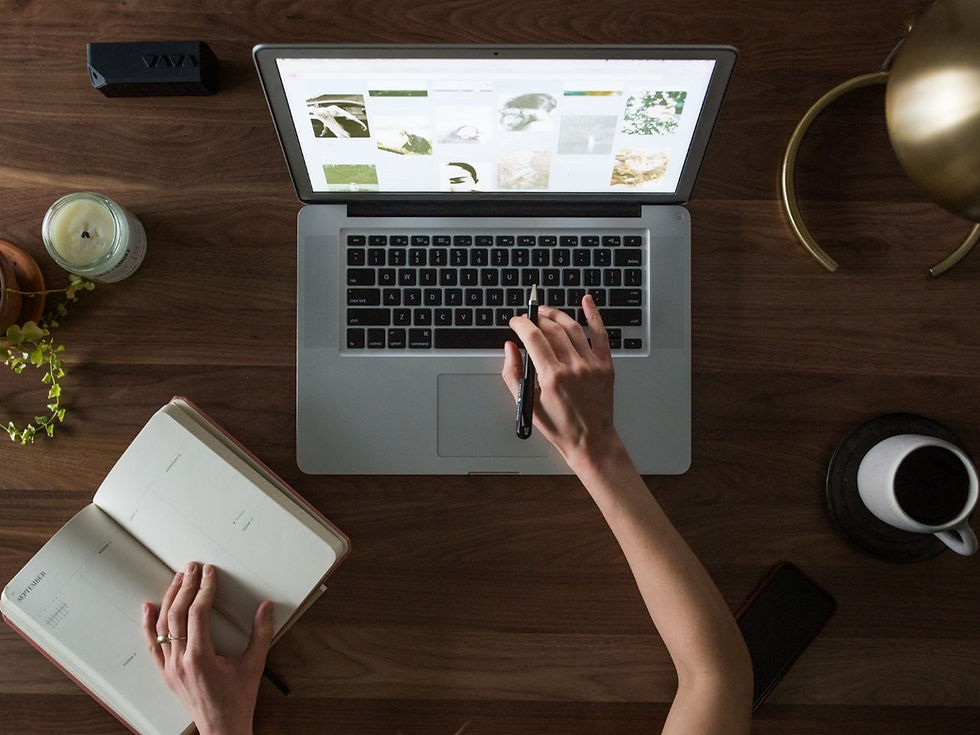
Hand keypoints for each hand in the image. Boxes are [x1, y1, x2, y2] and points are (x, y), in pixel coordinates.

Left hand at [142, 562, 273, 734]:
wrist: (221, 729)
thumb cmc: (237, 700)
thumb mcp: (254, 665)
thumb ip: (261, 634)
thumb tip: (266, 606)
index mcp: (201, 658)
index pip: (198, 613)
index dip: (204, 589)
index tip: (210, 573)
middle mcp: (180, 661)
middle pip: (177, 615)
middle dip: (185, 587)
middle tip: (192, 568)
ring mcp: (170, 668)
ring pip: (162, 627)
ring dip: (169, 599)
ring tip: (177, 579)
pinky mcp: (166, 673)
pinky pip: (152, 645)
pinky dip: (148, 624)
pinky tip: (148, 607)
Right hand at [503, 295, 621, 469]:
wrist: (591, 440)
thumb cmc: (559, 426)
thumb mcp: (527, 403)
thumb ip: (513, 373)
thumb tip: (510, 347)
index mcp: (552, 377)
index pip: (533, 337)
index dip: (521, 324)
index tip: (515, 321)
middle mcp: (573, 367)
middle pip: (552, 329)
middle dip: (536, 319)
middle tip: (528, 318)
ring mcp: (592, 365)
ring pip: (572, 328)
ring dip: (556, 315)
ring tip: (545, 312)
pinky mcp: (606, 365)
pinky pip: (601, 334)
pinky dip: (594, 315)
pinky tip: (587, 301)